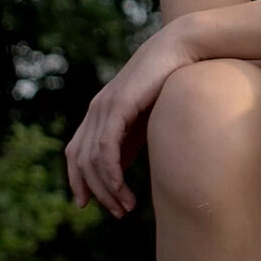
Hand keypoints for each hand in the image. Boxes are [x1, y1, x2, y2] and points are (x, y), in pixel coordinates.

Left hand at [64, 15, 201, 217]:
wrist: (183, 48)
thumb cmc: (172, 80)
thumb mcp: (148, 118)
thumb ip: (132, 140)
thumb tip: (123, 170)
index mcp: (101, 113)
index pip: (77, 153)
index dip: (78, 180)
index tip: (89, 204)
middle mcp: (97, 110)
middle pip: (81, 161)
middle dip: (96, 192)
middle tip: (118, 213)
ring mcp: (104, 107)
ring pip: (92, 160)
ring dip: (106, 189)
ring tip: (126, 208)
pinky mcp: (118, 106)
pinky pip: (105, 149)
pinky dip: (110, 174)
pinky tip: (122, 189)